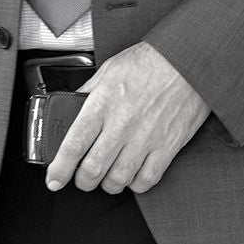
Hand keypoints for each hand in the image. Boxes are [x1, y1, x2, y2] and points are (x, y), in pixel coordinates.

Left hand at [46, 41, 209, 194]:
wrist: (189, 59)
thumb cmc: (151, 60)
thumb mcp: (110, 69)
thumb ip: (89, 93)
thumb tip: (71, 111)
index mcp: (104, 102)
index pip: (73, 145)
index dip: (60, 169)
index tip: (54, 179)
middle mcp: (123, 123)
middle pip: (93, 169)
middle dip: (83, 181)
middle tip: (82, 178)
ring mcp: (146, 137)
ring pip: (118, 179)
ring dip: (108, 184)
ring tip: (107, 177)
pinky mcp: (168, 145)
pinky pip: (147, 179)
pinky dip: (136, 184)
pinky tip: (133, 175)